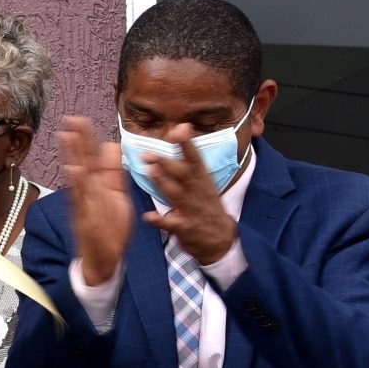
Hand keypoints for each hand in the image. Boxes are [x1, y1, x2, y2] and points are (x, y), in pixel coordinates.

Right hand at [55, 115, 133, 286]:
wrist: (105, 258)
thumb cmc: (110, 227)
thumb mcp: (117, 194)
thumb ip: (114, 172)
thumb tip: (112, 146)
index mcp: (98, 185)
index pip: (91, 157)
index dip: (86, 139)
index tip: (81, 120)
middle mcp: (88, 191)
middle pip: (82, 161)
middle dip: (77, 140)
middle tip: (71, 119)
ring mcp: (85, 203)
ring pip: (78, 176)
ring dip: (72, 157)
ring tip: (67, 136)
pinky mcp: (85, 217)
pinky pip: (81, 199)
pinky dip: (77, 185)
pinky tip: (73, 170)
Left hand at [142, 128, 237, 265]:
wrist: (221, 239)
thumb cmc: (205, 206)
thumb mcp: (202, 183)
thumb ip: (188, 163)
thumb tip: (180, 133)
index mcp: (202, 181)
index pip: (195, 159)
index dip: (188, 144)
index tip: (180, 128)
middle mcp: (198, 193)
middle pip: (184, 175)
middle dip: (167, 163)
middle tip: (148, 153)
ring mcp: (193, 211)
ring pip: (178, 195)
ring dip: (164, 183)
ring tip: (150, 172)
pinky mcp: (186, 228)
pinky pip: (172, 224)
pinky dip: (161, 221)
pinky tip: (148, 217)